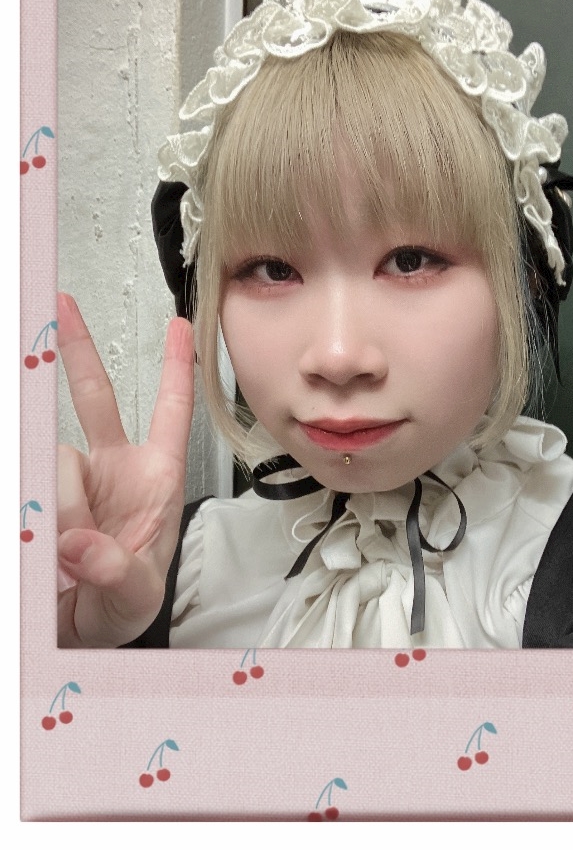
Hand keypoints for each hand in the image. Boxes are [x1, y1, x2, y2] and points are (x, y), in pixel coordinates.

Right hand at [57, 293, 193, 646]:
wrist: (82, 627)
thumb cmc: (125, 604)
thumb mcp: (136, 595)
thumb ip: (116, 570)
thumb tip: (81, 542)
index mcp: (156, 478)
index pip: (171, 413)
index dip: (176, 368)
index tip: (179, 325)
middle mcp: (113, 468)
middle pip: (96, 398)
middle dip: (78, 350)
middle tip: (61, 306)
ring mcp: (73, 479)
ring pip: (55, 457)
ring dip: (58, 501)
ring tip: (59, 546)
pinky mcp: (40, 495)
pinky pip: (31, 483)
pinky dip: (32, 507)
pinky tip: (37, 531)